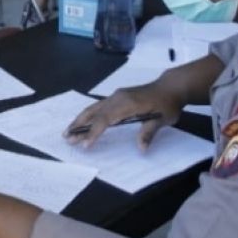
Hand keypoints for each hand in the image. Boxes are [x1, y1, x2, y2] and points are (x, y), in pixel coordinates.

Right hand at [65, 81, 184, 149]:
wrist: (170, 87)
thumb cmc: (168, 104)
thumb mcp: (162, 120)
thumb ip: (148, 133)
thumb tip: (141, 149)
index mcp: (128, 103)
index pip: (106, 119)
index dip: (94, 132)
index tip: (85, 144)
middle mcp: (118, 98)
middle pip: (94, 112)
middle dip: (79, 125)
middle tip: (66, 137)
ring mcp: (116, 96)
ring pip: (94, 108)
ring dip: (80, 119)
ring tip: (69, 131)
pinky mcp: (117, 96)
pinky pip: (99, 106)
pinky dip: (89, 115)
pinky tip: (83, 122)